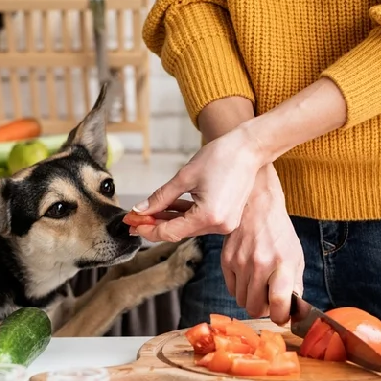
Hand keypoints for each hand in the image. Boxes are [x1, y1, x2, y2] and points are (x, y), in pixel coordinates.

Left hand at [131, 125, 266, 242]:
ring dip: (169, 220)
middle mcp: (219, 225)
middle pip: (179, 232)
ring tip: (148, 212)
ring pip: (189, 227)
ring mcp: (226, 223)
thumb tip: (141, 210)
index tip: (132, 223)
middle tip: (135, 219)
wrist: (249, 149)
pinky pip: (200, 221)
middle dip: (155, 225)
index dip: (148, 229)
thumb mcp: (185, 177)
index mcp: (208, 216)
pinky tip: (168, 209)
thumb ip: (160, 197)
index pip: (170, 232)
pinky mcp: (228, 218)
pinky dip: (184, 216)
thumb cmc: (221, 157)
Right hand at [221, 164, 303, 323]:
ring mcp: (240, 263)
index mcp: (282, 264)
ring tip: (259, 285)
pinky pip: (231, 289)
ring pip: (242, 301)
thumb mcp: (295, 256)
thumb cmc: (279, 232)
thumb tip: (292, 310)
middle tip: (269, 299)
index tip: (282, 316)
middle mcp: (260, 265)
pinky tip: (248, 276)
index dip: (281, 317)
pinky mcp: (226, 260)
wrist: (257, 206)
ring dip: (251, 299)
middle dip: (263, 310)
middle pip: (255, 308)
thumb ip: (295, 285)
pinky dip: (240, 288)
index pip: (279, 304)